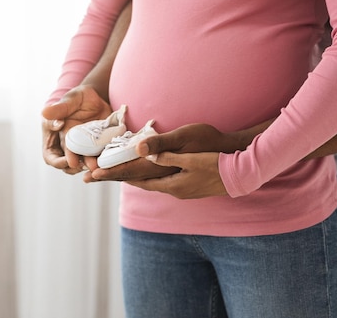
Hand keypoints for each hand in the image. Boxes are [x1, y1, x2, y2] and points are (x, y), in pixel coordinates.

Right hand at [41, 85, 111, 172]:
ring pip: (83, 164)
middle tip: (87, 165)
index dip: (59, 162)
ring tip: (97, 165)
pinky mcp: (96, 148)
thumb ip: (59, 108)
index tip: (69, 161)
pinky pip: (97, 158)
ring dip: (90, 165)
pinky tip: (107, 159)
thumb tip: (45, 113)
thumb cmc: (79, 98)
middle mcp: (68, 145)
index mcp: (56, 137)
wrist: (98, 99)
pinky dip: (101, 160)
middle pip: (68, 164)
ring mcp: (83, 148)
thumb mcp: (70, 100)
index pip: (51, 157)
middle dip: (77, 167)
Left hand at [88, 123, 245, 181]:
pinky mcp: (189, 184)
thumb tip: (139, 149)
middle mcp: (174, 189)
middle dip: (116, 178)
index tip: (92, 174)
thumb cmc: (216, 151)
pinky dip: (145, 176)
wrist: (244, 166)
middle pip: (138, 183)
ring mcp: (183, 189)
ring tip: (113, 175)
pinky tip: (144, 173)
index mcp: (170, 182)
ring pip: (149, 183)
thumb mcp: (189, 145)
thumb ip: (164, 149)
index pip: (134, 178)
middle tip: (92, 176)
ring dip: (130, 178)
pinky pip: (160, 181)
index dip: (113, 175)